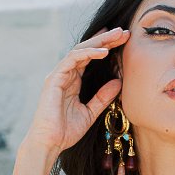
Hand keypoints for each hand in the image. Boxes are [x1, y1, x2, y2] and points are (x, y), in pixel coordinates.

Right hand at [24, 27, 128, 154]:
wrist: (50, 143)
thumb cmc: (66, 131)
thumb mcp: (91, 112)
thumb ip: (103, 97)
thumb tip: (118, 82)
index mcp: (73, 80)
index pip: (90, 58)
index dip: (106, 47)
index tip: (123, 41)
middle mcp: (65, 73)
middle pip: (87, 49)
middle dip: (106, 39)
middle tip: (124, 31)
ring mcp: (59, 74)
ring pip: (80, 50)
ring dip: (99, 42)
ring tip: (117, 36)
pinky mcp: (54, 78)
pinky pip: (72, 59)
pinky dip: (88, 54)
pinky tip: (103, 52)